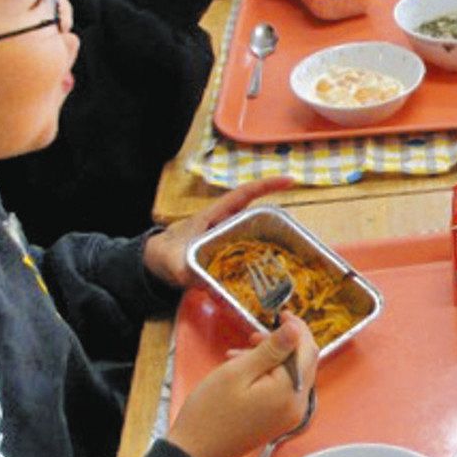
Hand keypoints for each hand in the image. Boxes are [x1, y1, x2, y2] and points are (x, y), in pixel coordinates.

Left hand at [143, 176, 295, 287]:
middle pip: (259, 217)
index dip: (266, 186)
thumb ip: (181, 268)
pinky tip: (276, 276)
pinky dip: (265, 263)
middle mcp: (227, 225)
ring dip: (276, 245)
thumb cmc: (163, 253)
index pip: (244, 195)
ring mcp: (230, 240)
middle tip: (302, 233)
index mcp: (216, 215)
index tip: (290, 180)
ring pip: (259, 237)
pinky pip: (252, 255)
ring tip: (296, 256)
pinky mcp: (230, 256)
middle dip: (280, 222)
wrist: (155, 264)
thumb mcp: (171, 260)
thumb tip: (190, 276)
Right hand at [168, 316, 318, 456]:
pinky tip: (244, 370)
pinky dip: (268, 374)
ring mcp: (288, 415)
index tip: (281, 314)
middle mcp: (297, 405)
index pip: (307, 351)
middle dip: (282, 344)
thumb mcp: (238, 372)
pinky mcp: (278, 420)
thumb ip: (271, 349)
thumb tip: (296, 329)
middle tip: (255, 336)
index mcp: (290, 392)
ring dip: (272, 358)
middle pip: (302, 362)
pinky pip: (282, 388)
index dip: (297, 329)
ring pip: (291, 373)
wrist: (195, 453)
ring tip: (242, 353)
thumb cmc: (210, 413)